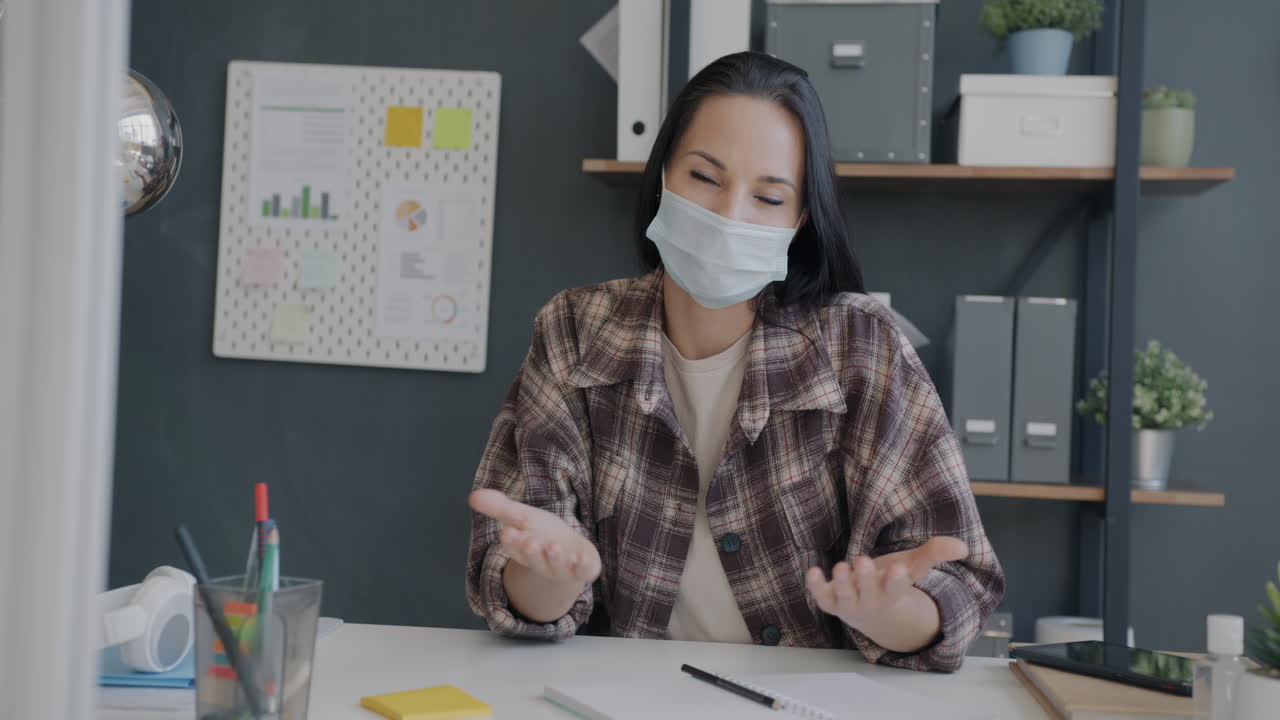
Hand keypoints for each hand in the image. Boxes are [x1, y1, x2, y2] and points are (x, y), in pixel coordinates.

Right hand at [469, 489, 600, 585]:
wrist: (571, 553)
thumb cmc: (543, 533)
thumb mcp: (522, 517)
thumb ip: (500, 507)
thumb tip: (472, 496)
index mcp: (523, 550)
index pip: (514, 547)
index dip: (512, 541)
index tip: (508, 531)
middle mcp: (541, 563)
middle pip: (534, 559)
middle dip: (532, 552)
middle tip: (530, 542)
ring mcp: (562, 569)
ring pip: (556, 567)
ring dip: (554, 559)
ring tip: (554, 548)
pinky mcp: (583, 570)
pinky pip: (583, 572)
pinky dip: (583, 567)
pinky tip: (581, 557)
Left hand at [805, 536, 966, 630]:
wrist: (871, 612)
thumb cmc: (892, 582)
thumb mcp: (913, 566)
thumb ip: (934, 553)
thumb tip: (962, 546)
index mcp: (892, 592)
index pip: (896, 588)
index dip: (896, 579)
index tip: (899, 569)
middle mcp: (870, 600)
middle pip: (867, 592)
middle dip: (864, 578)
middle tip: (861, 561)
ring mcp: (848, 602)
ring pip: (844, 597)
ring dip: (840, 583)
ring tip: (840, 567)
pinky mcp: (830, 600)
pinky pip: (821, 596)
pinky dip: (814, 586)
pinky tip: (811, 571)